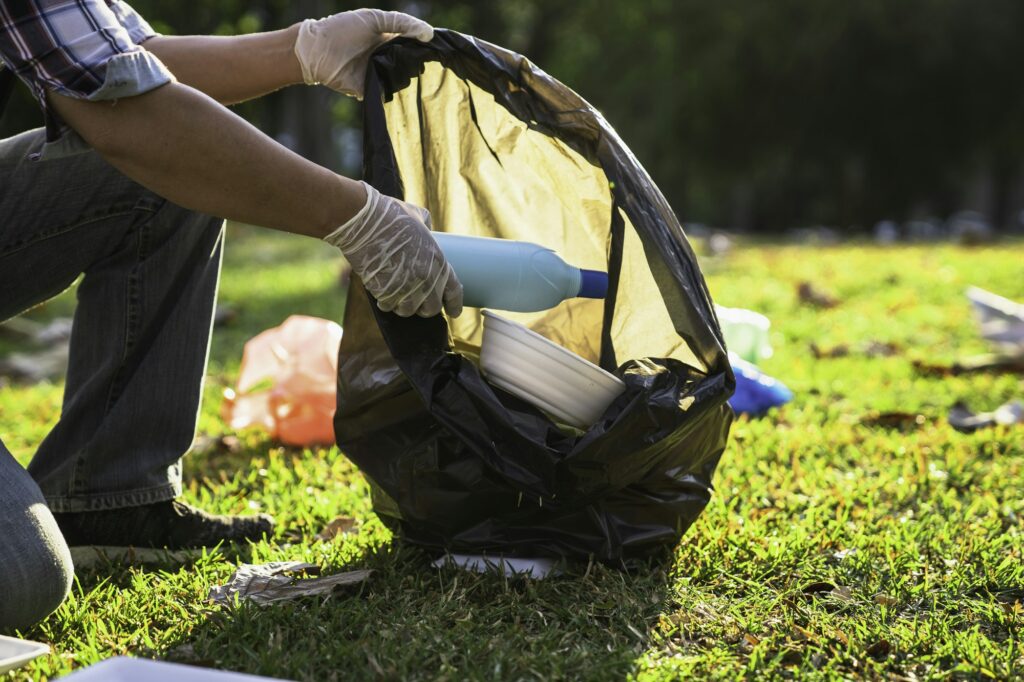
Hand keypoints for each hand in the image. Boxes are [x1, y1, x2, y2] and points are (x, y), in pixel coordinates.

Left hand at [293, 9, 433, 98]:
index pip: (416, 47)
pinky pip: (388, 95)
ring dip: (406, 78)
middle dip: (420, 66)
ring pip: (403, 82)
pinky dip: (394, 93)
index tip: (441, 51)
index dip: (427, 49)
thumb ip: (402, 22)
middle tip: (426, 64)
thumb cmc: (343, 29)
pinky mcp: (370, 91)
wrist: (316, 50)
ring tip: (407, 72)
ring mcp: (380, 76)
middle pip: (413, 66)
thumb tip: (429, 34)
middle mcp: (388, 60)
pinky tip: (399, 88)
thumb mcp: (374, 19)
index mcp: (391, 42)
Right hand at [323, 182, 462, 317]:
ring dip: (403, 306)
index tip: (453, 312)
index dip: (454, 305)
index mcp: (438, 261)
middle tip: (417, 301)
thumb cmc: (391, 215)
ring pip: (408, 310)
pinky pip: (388, 306)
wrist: (365, 221)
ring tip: (397, 296)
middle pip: (431, 308)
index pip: (453, 292)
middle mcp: (425, 278)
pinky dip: (385, 302)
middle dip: (424, 307)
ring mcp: (405, 287)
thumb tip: (427, 228)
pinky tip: (382, 294)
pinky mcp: (385, 291)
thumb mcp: (417, 216)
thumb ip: (426, 226)